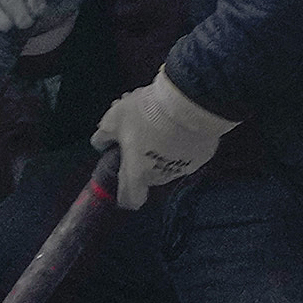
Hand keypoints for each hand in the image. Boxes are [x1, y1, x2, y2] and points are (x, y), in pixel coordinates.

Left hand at [91, 71, 238, 209]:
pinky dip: (179, 141)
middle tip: (136, 133)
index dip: (125, 194)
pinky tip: (175, 122)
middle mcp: (161, 176)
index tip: (123, 182)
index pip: (129, 199)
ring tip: (155, 120)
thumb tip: (100, 144)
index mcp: (136, 173)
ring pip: (166, 161)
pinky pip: (186, 151)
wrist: (188, 103)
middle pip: (146, 174)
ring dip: (160, 147)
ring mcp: (184, 167)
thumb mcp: (113, 120)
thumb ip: (103, 137)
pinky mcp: (201, 156)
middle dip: (140, 157)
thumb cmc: (146, 114)